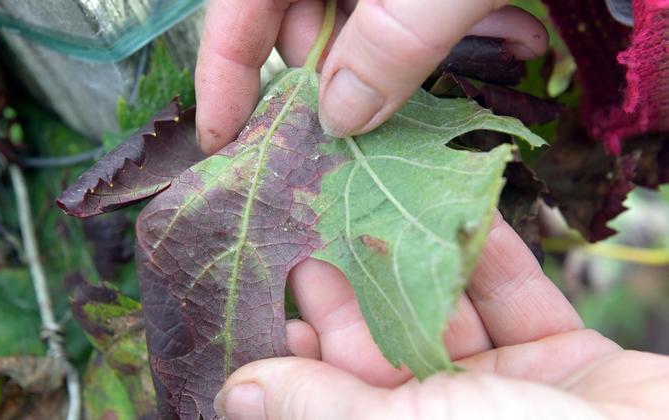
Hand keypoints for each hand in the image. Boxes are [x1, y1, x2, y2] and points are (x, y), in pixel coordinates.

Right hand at [195, 0, 548, 153]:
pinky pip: (409, 1)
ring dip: (419, 51)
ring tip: (496, 45)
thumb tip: (339, 120)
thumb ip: (392, 43)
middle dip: (347, 71)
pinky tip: (508, 25)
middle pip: (305, 20)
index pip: (237, 9)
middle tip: (389, 104)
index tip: (222, 143)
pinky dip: (451, 23)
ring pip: (366, 17)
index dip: (224, 78)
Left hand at [214, 214, 668, 418]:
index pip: (337, 390)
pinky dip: (493, 252)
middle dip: (357, 283)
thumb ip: (321, 409)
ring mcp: (512, 392)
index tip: (282, 278)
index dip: (306, 340)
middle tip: (321, 220)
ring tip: (381, 194)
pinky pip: (519, 299)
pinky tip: (463, 203)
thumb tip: (237, 396)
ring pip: (452, 311)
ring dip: (421, 255)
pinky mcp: (567, 360)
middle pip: (390, 343)